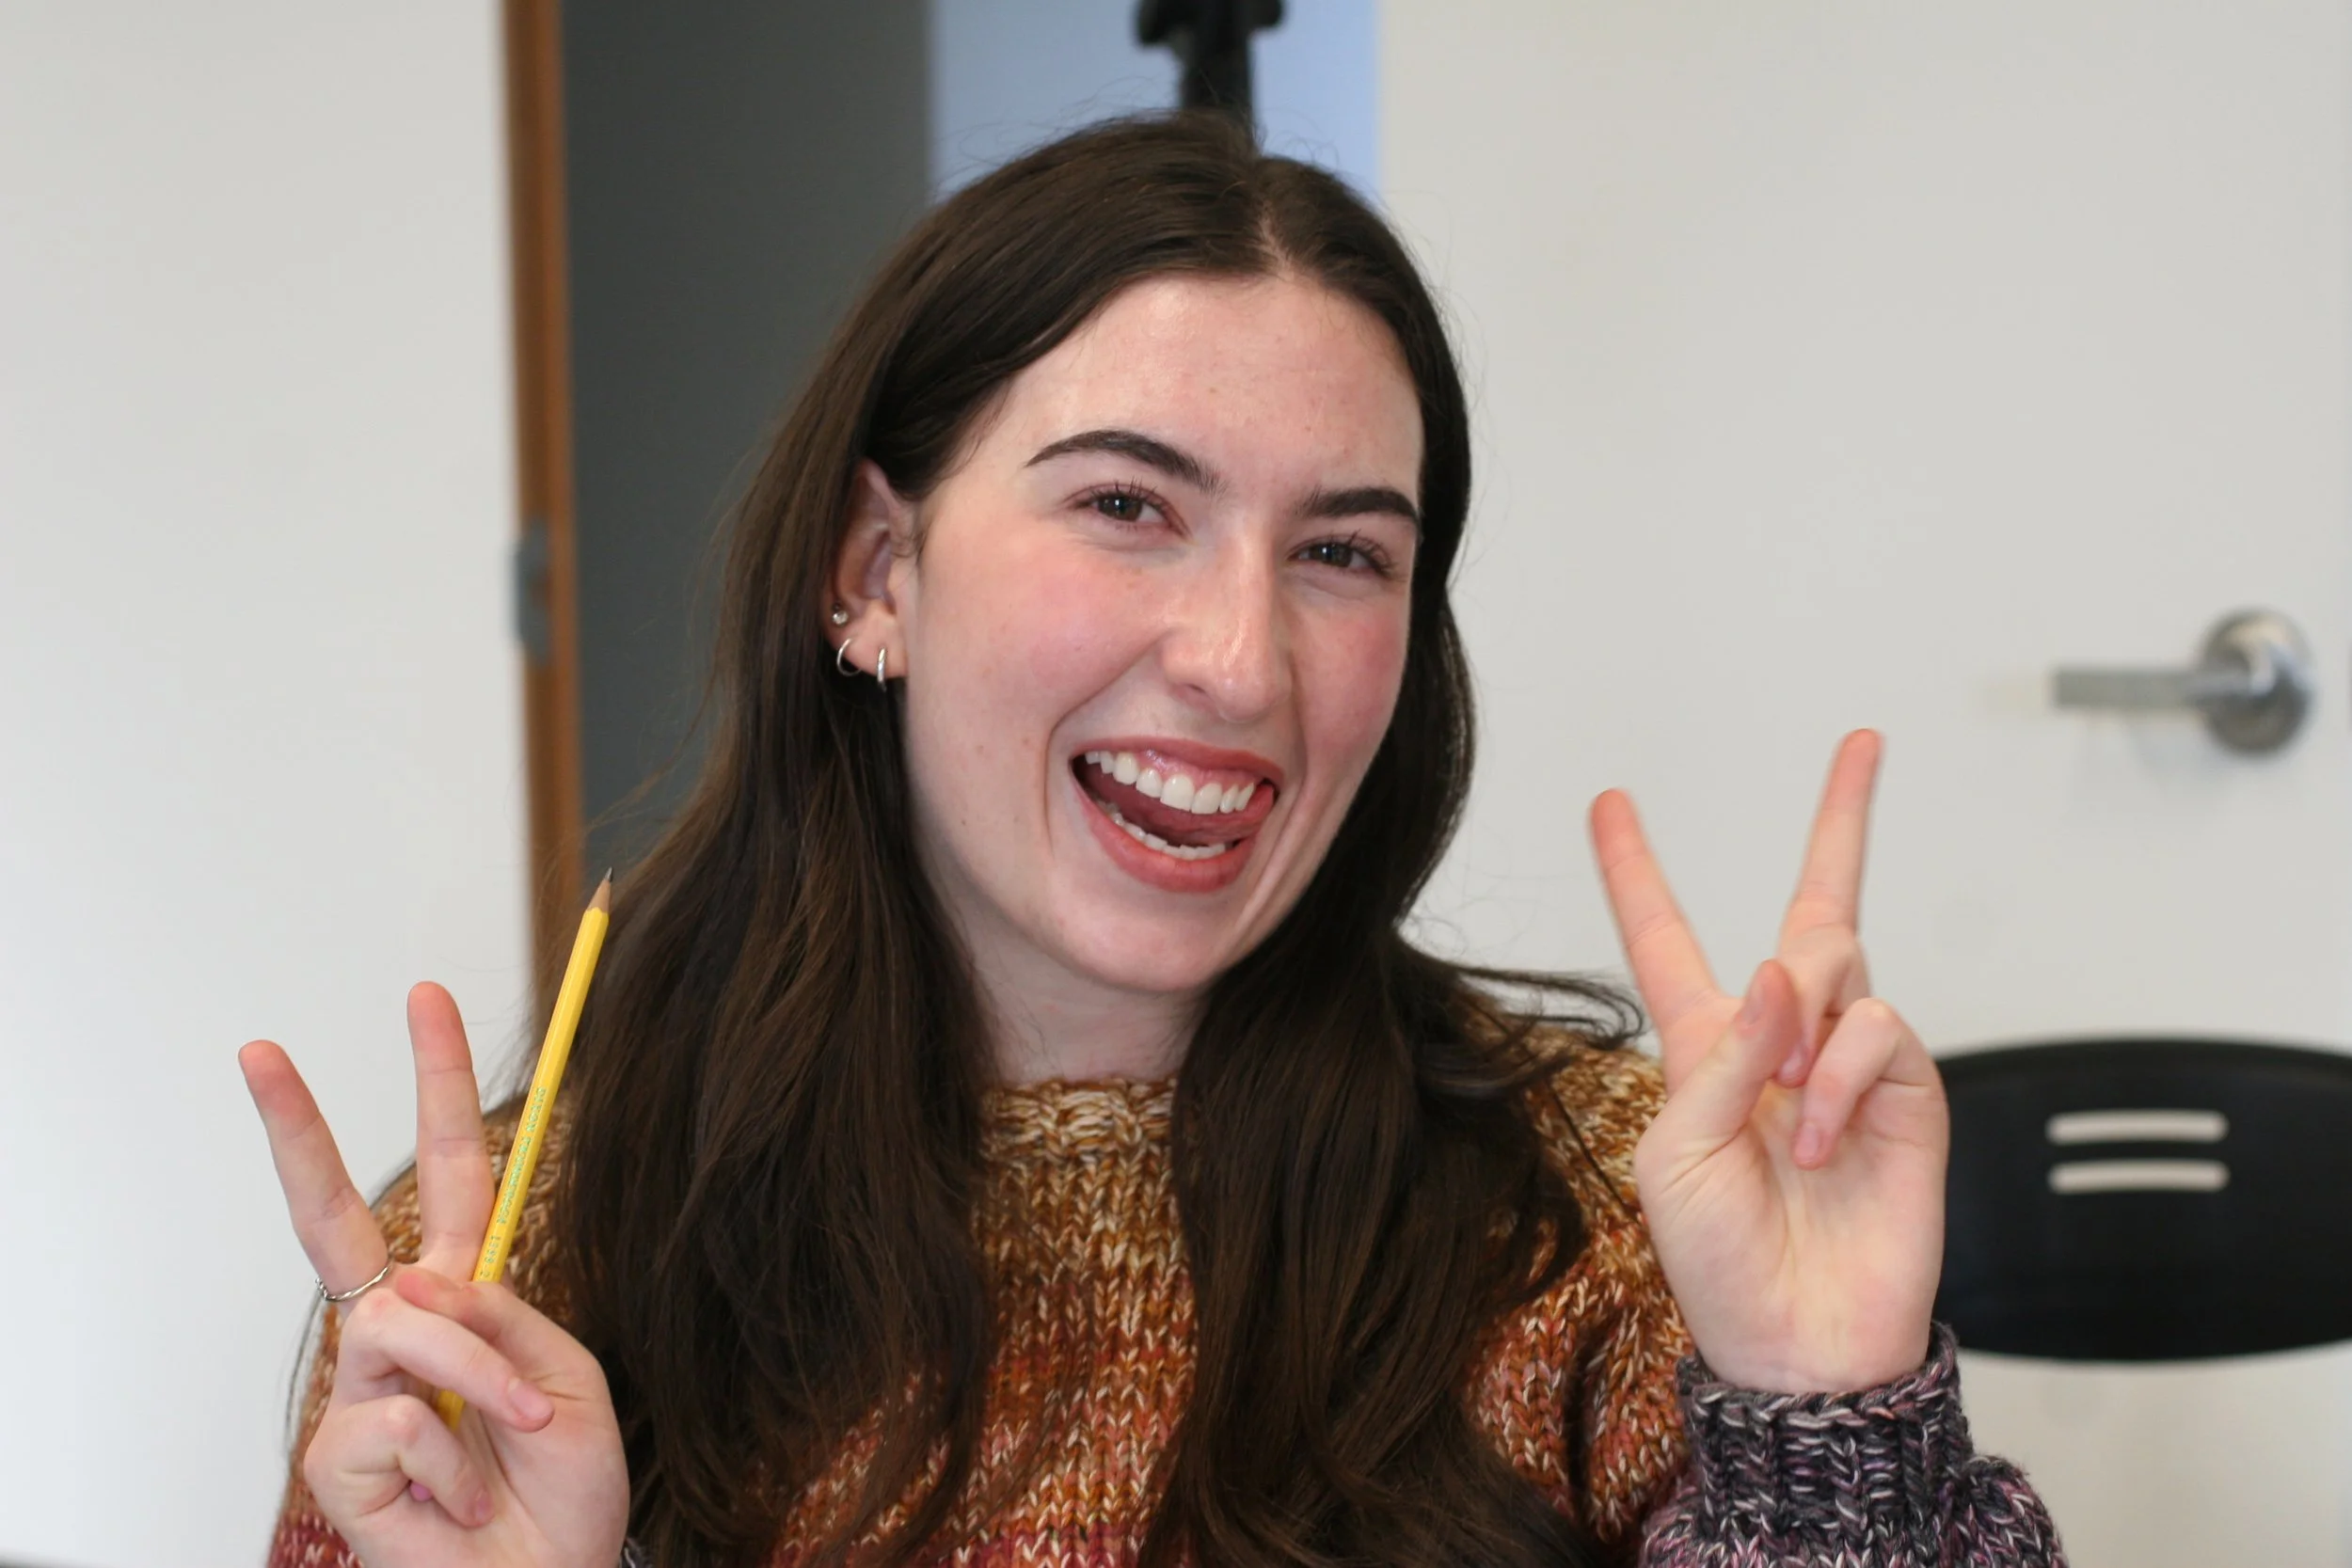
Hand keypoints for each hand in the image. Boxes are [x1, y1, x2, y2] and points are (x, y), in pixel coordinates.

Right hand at [239, 983, 627, 1566]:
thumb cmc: (562, 1487)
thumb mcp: (565, 1375)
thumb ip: (500, 1313)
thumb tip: (416, 1288)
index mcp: (466, 1291)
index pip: (447, 1173)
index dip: (439, 1086)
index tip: (423, 998)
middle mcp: (404, 1328)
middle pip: (337, 1212)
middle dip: (301, 1128)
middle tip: (258, 1050)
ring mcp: (363, 1387)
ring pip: (408, 1325)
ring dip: (484, 1379)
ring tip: (519, 1432)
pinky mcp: (336, 1454)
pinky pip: (394, 1414)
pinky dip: (453, 1452)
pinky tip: (459, 1493)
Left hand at [1589, 730, 1945, 1393]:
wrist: (1797, 1343)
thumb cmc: (1717, 1260)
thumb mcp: (1674, 1150)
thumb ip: (1723, 1053)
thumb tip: (1787, 973)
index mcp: (1703, 1047)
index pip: (1665, 938)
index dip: (1636, 869)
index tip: (1610, 800)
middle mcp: (1780, 1040)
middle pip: (1814, 909)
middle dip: (1841, 820)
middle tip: (1862, 743)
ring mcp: (1849, 1063)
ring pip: (1842, 960)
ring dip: (1805, 1024)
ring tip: (1788, 1115)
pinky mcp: (1907, 1094)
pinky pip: (1879, 1029)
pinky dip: (1839, 1076)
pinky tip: (1821, 1135)